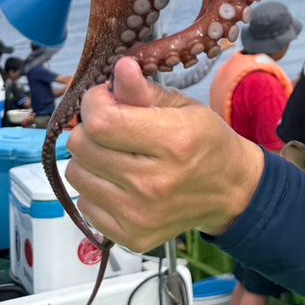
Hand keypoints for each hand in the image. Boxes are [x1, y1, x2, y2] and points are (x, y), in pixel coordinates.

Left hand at [65, 57, 264, 251]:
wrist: (229, 191)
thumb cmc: (205, 142)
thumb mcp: (183, 107)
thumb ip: (144, 91)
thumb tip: (120, 68)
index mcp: (173, 142)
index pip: (102, 121)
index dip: (93, 103)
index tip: (104, 98)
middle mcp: (154, 183)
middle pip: (82, 147)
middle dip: (89, 128)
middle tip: (111, 125)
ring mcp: (140, 214)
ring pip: (76, 175)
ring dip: (89, 159)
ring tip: (115, 153)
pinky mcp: (130, 236)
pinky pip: (84, 204)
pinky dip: (95, 188)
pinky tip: (118, 181)